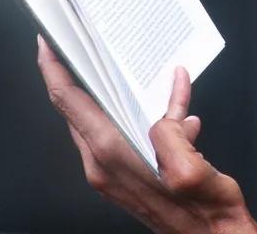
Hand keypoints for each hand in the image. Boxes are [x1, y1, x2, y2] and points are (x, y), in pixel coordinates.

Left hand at [36, 35, 256, 233]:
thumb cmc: (207, 214)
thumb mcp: (192, 169)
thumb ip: (173, 132)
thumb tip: (172, 111)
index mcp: (113, 157)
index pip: (70, 103)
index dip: (55, 69)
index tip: (49, 43)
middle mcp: (104, 166)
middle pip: (77, 108)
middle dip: (76, 73)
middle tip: (81, 44)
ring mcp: (113, 172)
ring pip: (100, 119)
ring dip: (110, 92)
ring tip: (125, 68)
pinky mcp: (128, 176)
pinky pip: (125, 132)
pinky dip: (142, 114)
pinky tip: (177, 109)